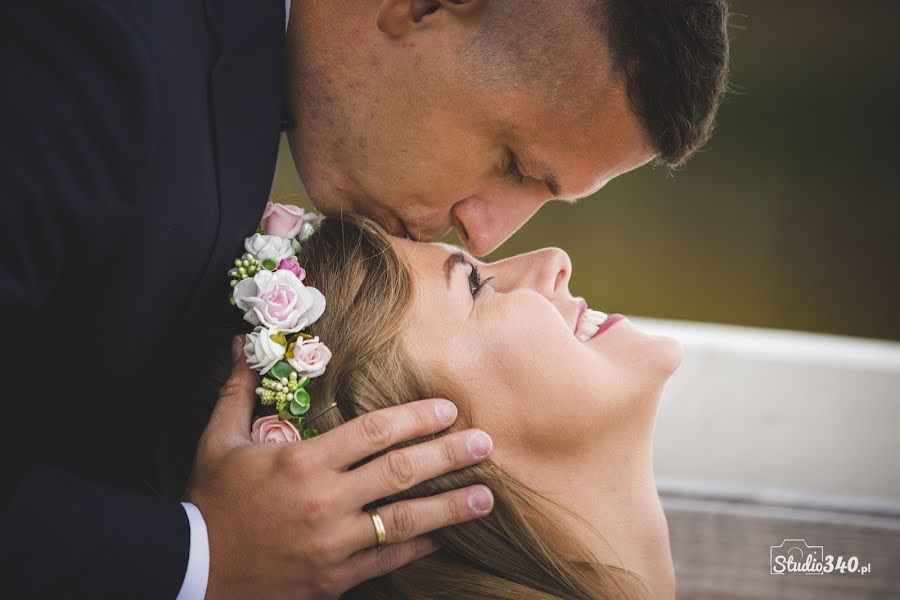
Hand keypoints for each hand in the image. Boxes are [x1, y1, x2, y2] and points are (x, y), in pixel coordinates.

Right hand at [187, 337, 494, 598]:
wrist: (192, 568)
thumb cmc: (210, 500)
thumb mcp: (217, 441)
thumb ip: (239, 391)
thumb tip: (240, 344)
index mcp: (301, 462)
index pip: (373, 432)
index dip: (415, 418)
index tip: (447, 410)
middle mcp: (324, 500)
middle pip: (400, 471)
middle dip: (448, 455)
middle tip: (484, 443)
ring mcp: (333, 543)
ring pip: (404, 519)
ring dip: (450, 506)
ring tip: (486, 496)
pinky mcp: (335, 577)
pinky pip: (387, 559)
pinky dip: (418, 546)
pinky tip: (444, 535)